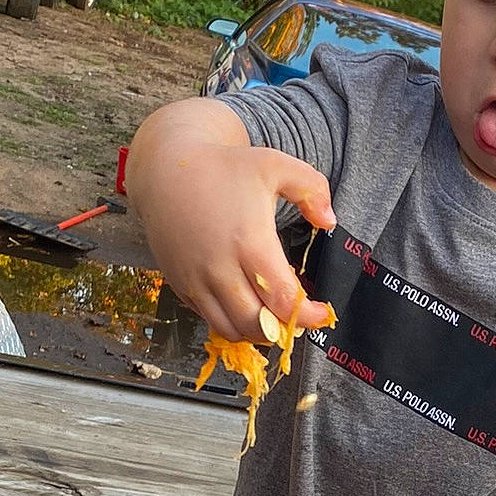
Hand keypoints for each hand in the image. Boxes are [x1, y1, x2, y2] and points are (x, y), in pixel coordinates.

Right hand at [127, 108, 334, 340]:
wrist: (165, 171)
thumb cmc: (224, 167)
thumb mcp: (275, 165)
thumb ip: (312, 189)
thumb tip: (329, 222)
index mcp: (249, 242)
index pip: (282, 300)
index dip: (307, 315)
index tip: (321, 313)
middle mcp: (219, 268)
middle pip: (257, 323)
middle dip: (283, 328)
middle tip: (298, 317)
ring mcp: (196, 280)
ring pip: (231, 329)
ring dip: (257, 331)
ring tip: (273, 317)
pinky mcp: (180, 285)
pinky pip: (209, 319)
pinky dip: (231, 322)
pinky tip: (245, 306)